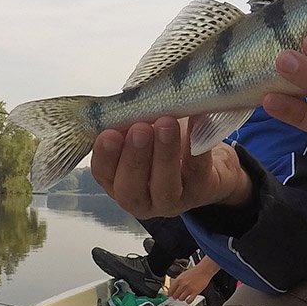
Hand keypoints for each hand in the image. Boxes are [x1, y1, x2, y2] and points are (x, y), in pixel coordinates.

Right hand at [91, 116, 251, 219]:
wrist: (203, 151)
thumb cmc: (162, 138)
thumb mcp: (142, 128)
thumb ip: (129, 121)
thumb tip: (126, 105)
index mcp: (117, 181)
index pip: (104, 173)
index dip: (104, 156)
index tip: (109, 133)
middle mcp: (142, 198)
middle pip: (131, 189)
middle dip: (134, 158)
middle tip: (140, 128)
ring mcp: (172, 201)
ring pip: (165, 187)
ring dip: (164, 155)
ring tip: (166, 123)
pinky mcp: (201, 190)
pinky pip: (197, 169)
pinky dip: (197, 145)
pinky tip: (197, 119)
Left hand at [167, 256, 220, 301]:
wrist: (204, 270)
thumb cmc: (195, 272)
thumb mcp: (183, 275)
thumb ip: (178, 281)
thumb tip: (174, 288)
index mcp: (179, 280)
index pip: (170, 290)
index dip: (170, 294)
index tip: (171, 295)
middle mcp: (183, 284)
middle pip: (175, 296)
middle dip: (176, 297)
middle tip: (178, 296)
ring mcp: (189, 289)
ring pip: (181, 299)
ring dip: (182, 299)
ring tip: (185, 296)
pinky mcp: (195, 292)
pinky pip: (189, 301)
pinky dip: (188, 301)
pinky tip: (189, 299)